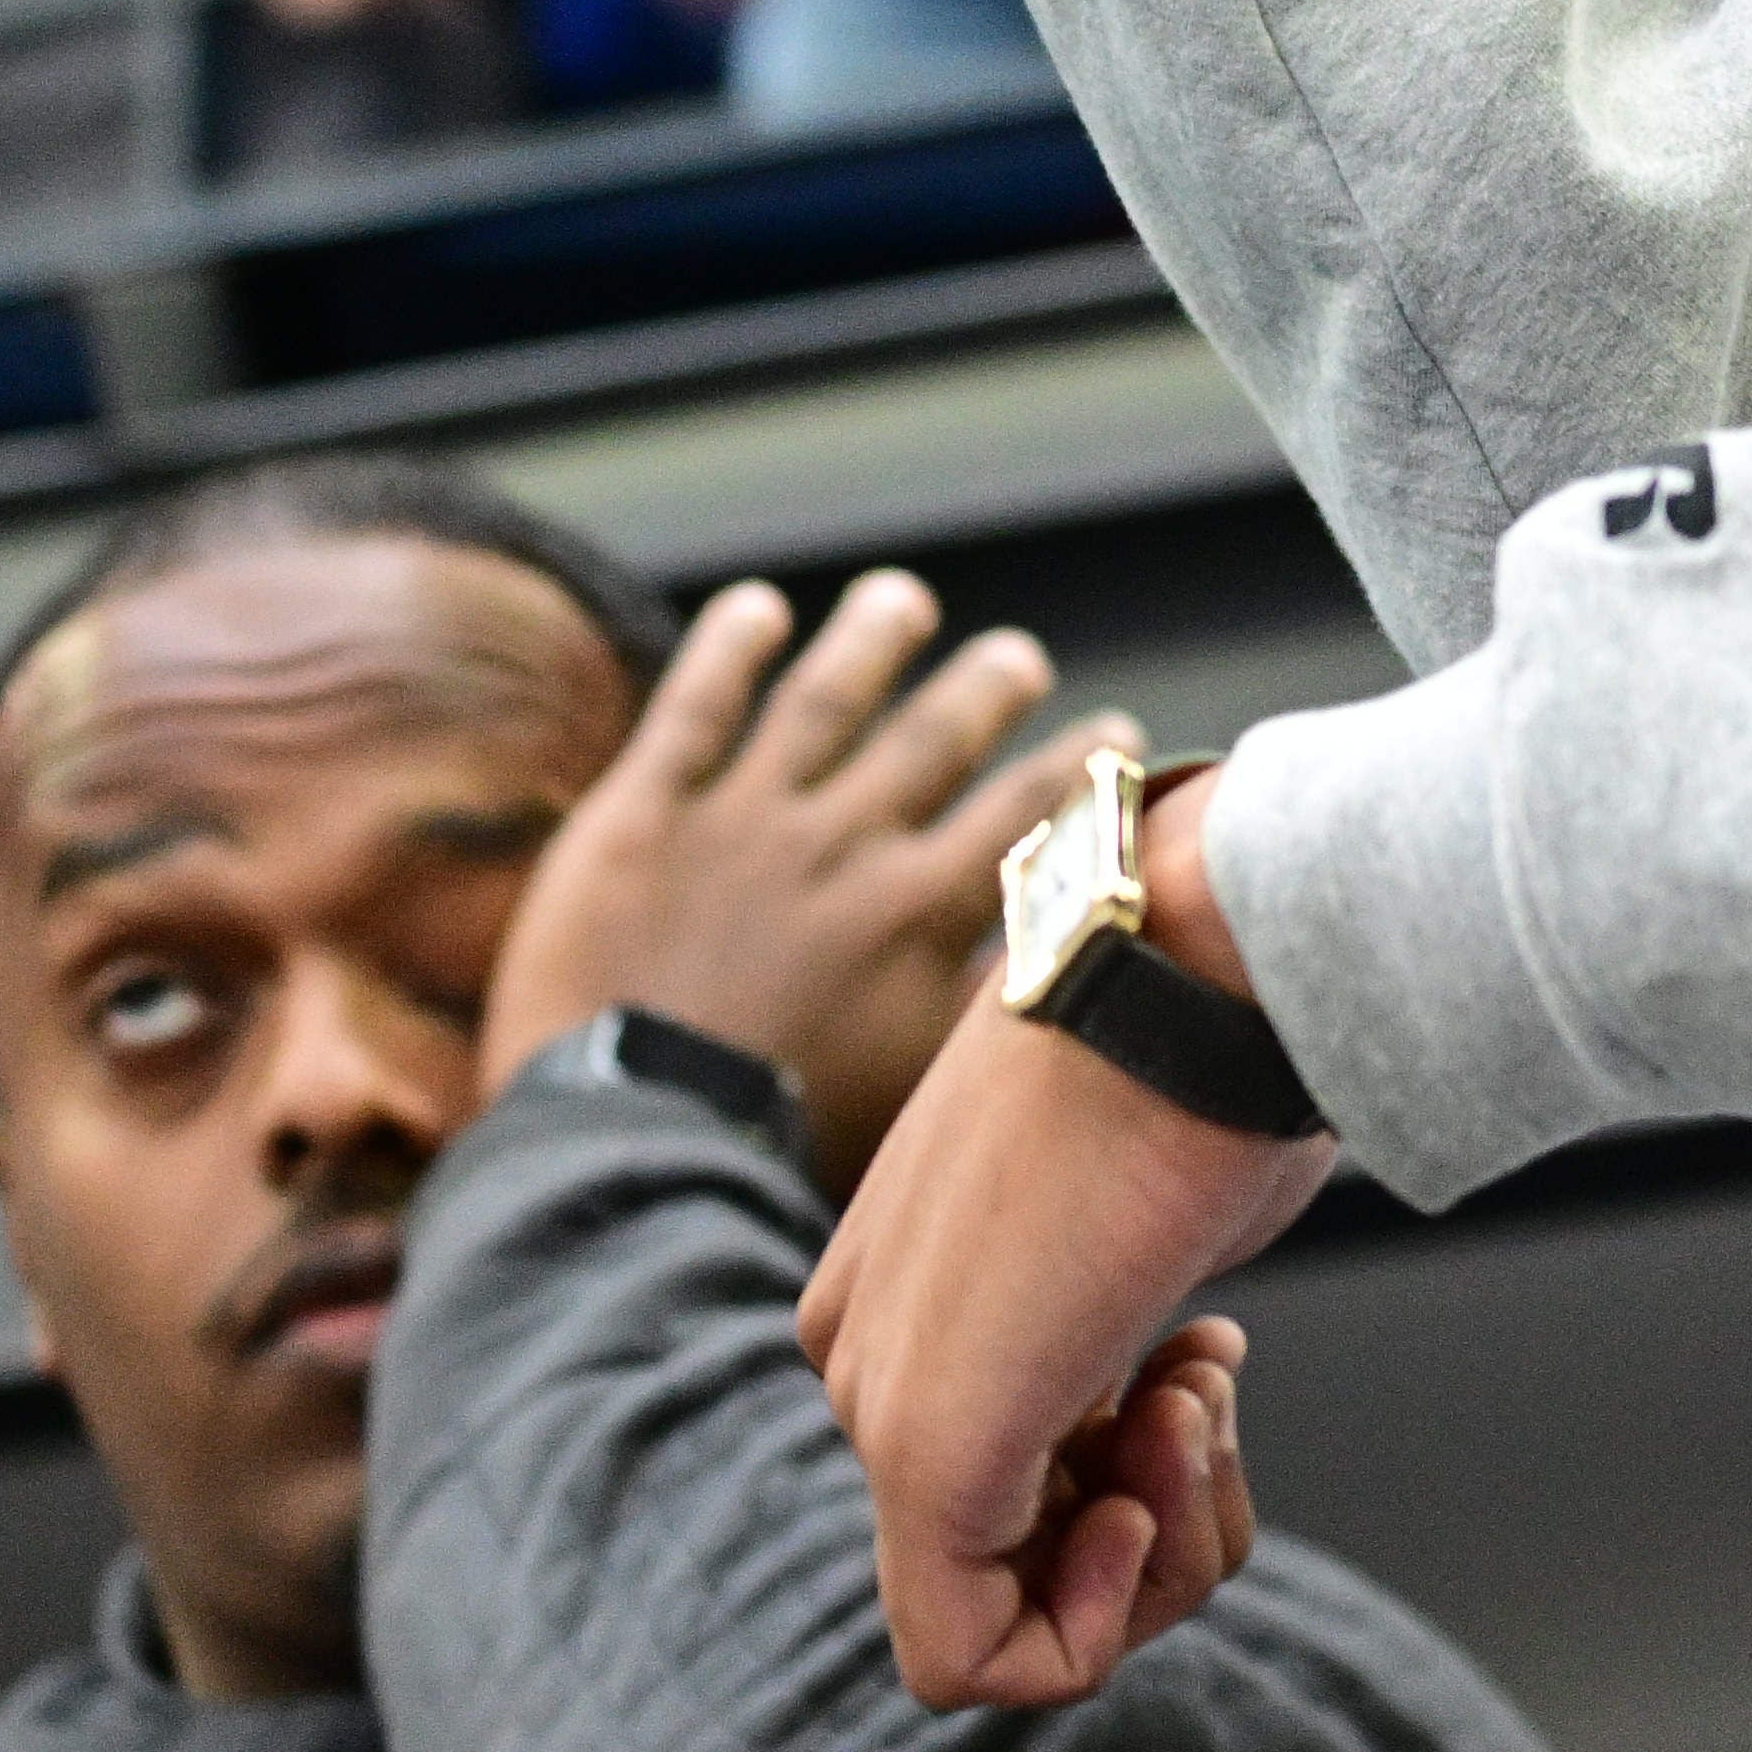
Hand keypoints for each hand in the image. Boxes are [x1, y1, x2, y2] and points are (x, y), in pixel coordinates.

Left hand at [482, 569, 1128, 1187]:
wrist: (634, 1143)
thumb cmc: (779, 1150)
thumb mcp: (918, 1094)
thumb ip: (982, 1013)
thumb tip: (1057, 954)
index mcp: (916, 916)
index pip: (1023, 818)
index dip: (1078, 771)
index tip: (1117, 735)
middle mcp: (843, 848)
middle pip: (933, 741)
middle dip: (986, 691)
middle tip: (1019, 658)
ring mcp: (740, 822)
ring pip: (824, 702)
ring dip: (872, 642)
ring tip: (901, 601)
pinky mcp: (642, 818)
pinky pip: (694, 710)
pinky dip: (728, 649)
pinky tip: (758, 607)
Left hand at [799, 778, 1324, 1703]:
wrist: (1197, 975)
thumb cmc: (1209, 1056)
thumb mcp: (1160, 1206)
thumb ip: (1133, 1304)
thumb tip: (1184, 1359)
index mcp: (912, 1295)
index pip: (1008, 1480)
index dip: (1144, 1477)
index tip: (1206, 1367)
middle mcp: (868, 1355)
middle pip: (1012, 1556)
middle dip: (1158, 1518)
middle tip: (1209, 1388)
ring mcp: (884, 1410)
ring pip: (1005, 1622)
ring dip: (1156, 1559)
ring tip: (1198, 1394)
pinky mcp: (925, 1452)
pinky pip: (978, 1661)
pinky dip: (1098, 1623)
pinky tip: (1160, 1477)